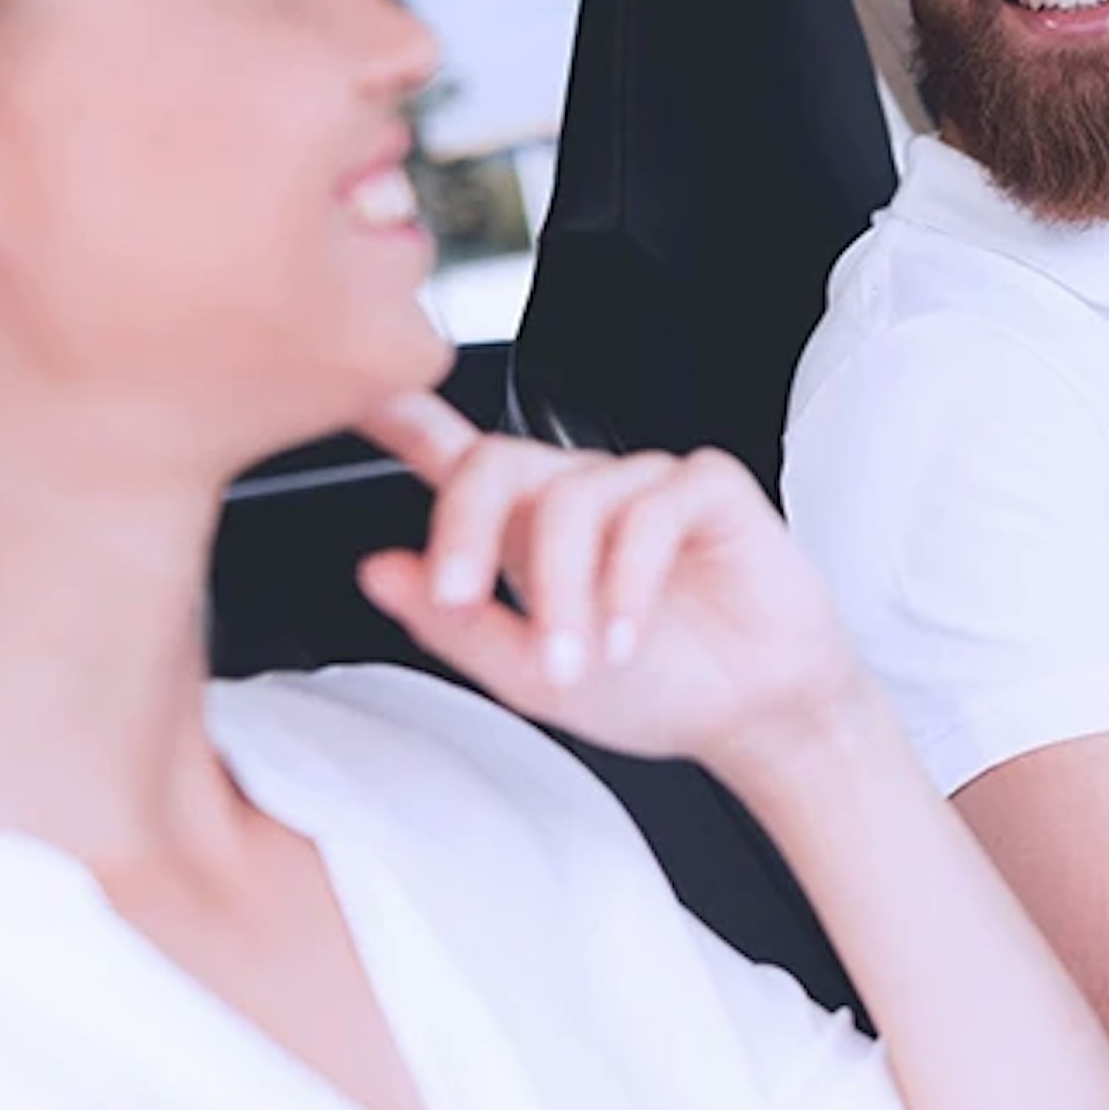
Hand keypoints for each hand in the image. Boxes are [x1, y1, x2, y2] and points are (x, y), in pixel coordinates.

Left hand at [353, 392, 866, 779]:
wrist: (753, 716)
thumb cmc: (654, 689)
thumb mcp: (531, 677)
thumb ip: (454, 624)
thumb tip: (378, 571)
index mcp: (526, 531)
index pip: (456, 457)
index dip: (400, 419)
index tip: (356, 393)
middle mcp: (579, 493)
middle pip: (496, 463)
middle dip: (465, 531)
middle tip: (463, 598)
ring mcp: (644, 483)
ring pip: (573, 501)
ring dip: (566, 591)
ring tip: (581, 660)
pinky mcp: (708, 487)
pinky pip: (654, 508)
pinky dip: (631, 581)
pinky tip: (630, 634)